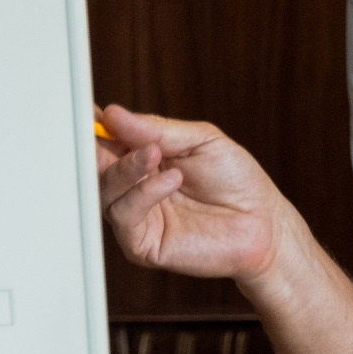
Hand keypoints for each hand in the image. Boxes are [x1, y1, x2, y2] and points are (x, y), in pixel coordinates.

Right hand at [97, 104, 284, 284]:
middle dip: (96, 146)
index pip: (107, 140)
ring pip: (104, 191)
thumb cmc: (236, 179)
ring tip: (153, 153)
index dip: (94, 125)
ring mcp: (136, 216)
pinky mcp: (141, 243)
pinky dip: (143, 194)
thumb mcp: (201, 140)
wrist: (263, 221)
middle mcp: (133, 187)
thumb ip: (157, 130)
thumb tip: (114, 114)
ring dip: (125, 168)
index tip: (89, 109)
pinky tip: (170, 181)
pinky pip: (125, 216)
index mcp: (144, 159)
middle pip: (94, 167)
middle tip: (105, 129)